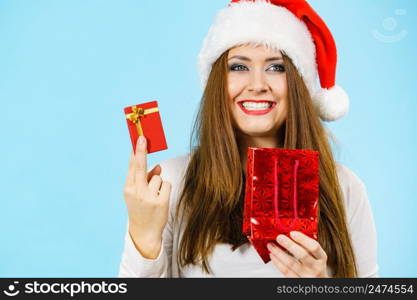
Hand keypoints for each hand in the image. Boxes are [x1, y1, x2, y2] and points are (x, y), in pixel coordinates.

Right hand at [123, 136, 171, 257]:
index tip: (138, 140)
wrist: (144, 233)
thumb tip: (158, 167)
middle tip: (143, 138)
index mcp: (128, 189)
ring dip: (158, 183)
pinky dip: (165, 190)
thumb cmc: (141, 209)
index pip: (132, 167)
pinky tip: (160, 200)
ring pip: (158, 176)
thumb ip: (144, 179)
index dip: (135, 153)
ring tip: (154, 196)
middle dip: (142, 151)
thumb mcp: (137, 195)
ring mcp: (148, 197)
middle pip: (141, 167)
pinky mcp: (161, 202)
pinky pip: (166, 185)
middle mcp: (136, 192)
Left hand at [267, 231, 328, 277]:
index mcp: (322, 258)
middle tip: (279, 237)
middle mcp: (316, 268)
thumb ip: (307, 247)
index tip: (292, 233)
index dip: (303, 239)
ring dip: (279, 253)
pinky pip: (286, 271)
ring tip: (271, 245)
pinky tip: (273, 256)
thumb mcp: (317, 257)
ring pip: (291, 264)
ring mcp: (307, 276)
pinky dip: (278, 262)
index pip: (314, 247)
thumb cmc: (315, 267)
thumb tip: (291, 233)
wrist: (318, 285)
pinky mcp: (297, 281)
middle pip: (302, 255)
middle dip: (289, 245)